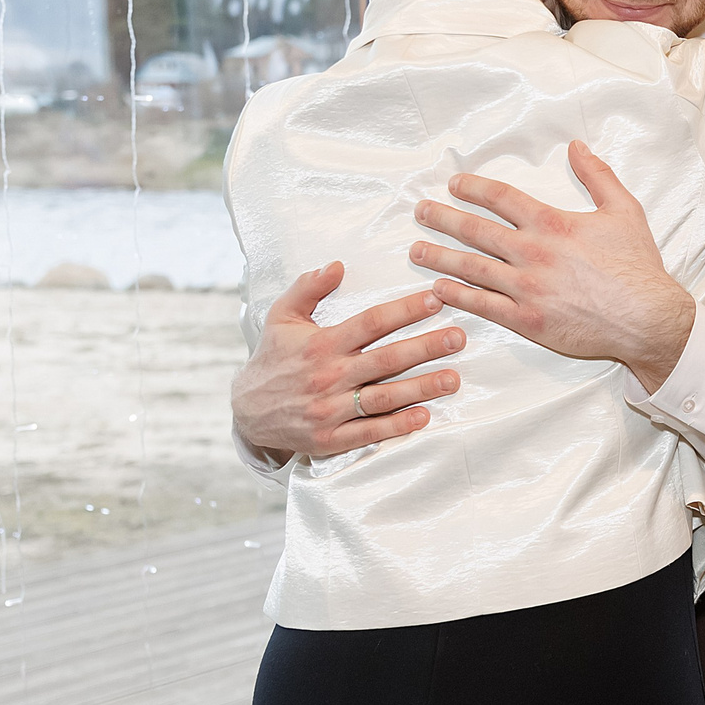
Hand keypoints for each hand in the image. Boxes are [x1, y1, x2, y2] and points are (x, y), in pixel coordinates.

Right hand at [231, 262, 463, 463]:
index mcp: (321, 344)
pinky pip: (370, 432)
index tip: (435, 300)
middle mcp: (328, 376)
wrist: (246, 412)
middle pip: (385, 360)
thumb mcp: (281, 317)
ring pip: (383, 398)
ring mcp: (330, 410)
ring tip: (453, 379)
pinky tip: (424, 416)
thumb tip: (337, 265)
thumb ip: (308, 288)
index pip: (370, 323)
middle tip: (458, 338)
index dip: (404, 311)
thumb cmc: (272, 359)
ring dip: (421, 388)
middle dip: (425, 348)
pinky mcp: (331, 439)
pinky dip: (397, 426)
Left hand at [415, 141, 695, 393]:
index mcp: (552, 223)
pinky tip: (438, 289)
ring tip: (416, 250)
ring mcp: (526, 289)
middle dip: (443, 218)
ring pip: (471, 269)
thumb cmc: (637, 266)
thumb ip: (597, 175)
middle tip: (420, 212)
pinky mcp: (527, 320)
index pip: (501, 198)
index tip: (454, 184)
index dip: (473, 188)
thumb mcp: (624, 209)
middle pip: (476, 231)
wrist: (647, 318)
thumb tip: (577, 146)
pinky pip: (483, 306)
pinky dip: (458, 296)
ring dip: (440, 257)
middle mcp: (532, 253)